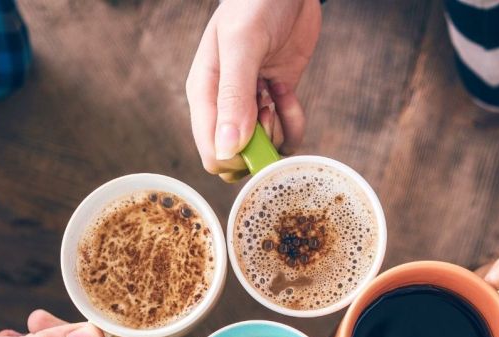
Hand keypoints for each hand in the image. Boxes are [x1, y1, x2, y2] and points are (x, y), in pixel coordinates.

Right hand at [186, 0, 320, 180]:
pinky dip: (293, 120)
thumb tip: (227, 149)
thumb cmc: (256, 4)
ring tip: (277, 92)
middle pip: (239, 159)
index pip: (213, 153)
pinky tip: (286, 89)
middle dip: (261, 146)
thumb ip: (233, 97)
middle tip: (268, 109)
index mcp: (204, 96)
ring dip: (279, 128)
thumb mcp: (243, 44)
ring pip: (264, 150)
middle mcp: (223, 108)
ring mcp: (250, 107)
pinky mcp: (275, 102)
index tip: (258, 130)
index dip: (239, 158)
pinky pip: (285, 134)